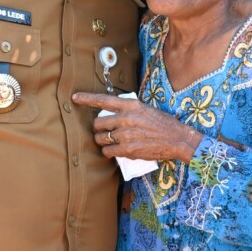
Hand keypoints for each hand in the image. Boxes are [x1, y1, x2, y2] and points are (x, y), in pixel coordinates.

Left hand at [72, 91, 201, 163]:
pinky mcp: (127, 150)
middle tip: (105, 132)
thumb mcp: (145, 109)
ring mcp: (126, 135)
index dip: (86, 98)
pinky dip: (109, 152)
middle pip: (98, 123)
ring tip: (111, 142)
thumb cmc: (163, 123)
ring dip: (102, 141)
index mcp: (131, 105)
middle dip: (99, 129)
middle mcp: (126, 118)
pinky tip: (115, 151)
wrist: (177, 139)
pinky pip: (107, 152)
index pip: (104, 100)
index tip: (74, 97)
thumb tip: (113, 114)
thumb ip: (128, 110)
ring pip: (100, 139)